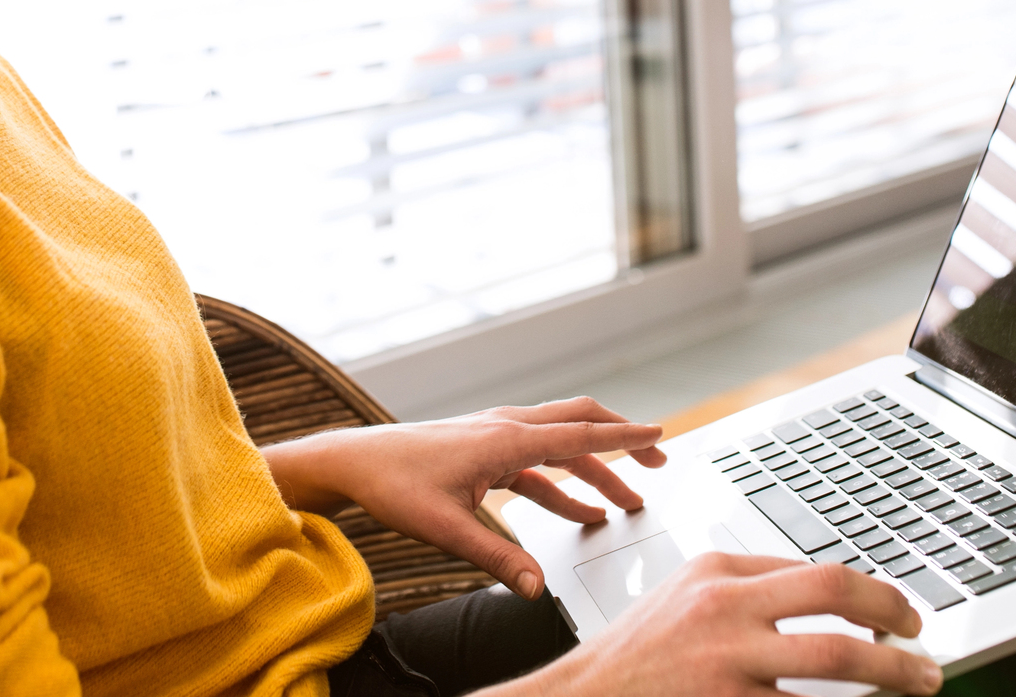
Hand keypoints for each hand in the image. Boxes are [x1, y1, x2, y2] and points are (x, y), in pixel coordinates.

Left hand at [260, 397, 664, 599]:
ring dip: (593, 471)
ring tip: (624, 503)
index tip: (659, 436)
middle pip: (577, 425)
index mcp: (504, 439)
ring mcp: (494, 435)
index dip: (624, 438)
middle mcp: (504, 427)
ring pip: (558, 445)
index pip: (579, 434)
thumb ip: (496, 559)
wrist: (356, 462)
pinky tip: (577, 514)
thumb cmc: (393, 484)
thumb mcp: (446, 528)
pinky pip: (535, 464)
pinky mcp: (483, 451)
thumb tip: (535, 588)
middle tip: (656, 460)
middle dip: (620, 442)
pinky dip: (561, 485)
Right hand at [500, 554, 941, 696]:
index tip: (900, 614)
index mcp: (717, 570)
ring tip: (921, 682)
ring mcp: (727, 659)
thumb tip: (825, 598)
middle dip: (894, 616)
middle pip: (835, 593)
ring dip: (894, 672)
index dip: (873, 594)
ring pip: (837, 658)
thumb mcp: (685, 599)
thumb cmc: (637, 655)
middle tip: (923, 641)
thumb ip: (745, 591)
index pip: (816, 569)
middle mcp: (724, 605)